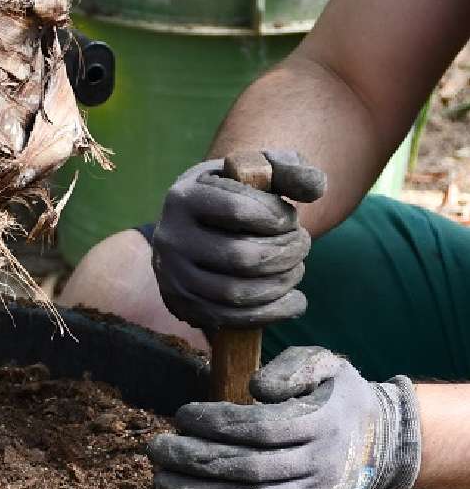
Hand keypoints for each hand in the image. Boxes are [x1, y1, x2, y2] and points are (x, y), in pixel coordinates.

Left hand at [149, 347, 421, 488]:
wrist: (379, 442)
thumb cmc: (338, 396)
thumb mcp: (327, 363)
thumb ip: (293, 366)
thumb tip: (256, 387)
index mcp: (322, 424)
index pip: (260, 428)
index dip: (216, 424)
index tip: (183, 415)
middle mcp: (318, 465)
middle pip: (246, 468)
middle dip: (194, 460)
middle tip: (156, 448)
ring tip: (161, 479)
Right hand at [151, 150, 326, 331]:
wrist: (194, 226)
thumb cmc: (233, 193)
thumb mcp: (256, 168)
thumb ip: (289, 169)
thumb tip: (315, 190)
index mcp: (185, 197)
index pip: (237, 210)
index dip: (277, 218)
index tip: (290, 219)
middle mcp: (171, 238)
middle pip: (240, 257)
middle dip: (285, 253)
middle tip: (302, 244)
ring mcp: (173, 277)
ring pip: (237, 293)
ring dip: (281, 284)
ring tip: (297, 269)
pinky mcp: (183, 306)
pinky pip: (232, 319)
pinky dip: (272, 313)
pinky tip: (295, 301)